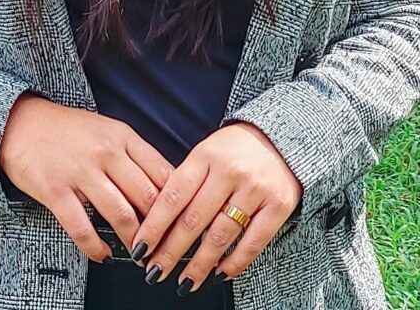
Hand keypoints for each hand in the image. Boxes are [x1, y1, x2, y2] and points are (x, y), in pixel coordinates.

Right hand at [0, 94, 173, 262]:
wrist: (21, 122)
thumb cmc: (68, 130)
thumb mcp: (107, 131)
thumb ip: (134, 156)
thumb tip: (166, 188)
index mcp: (123, 136)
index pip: (163, 172)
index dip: (178, 203)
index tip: (184, 223)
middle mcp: (105, 151)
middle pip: (147, 196)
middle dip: (161, 228)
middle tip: (167, 247)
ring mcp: (80, 171)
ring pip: (120, 214)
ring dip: (135, 241)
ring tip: (141, 255)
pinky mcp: (55, 190)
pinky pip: (82, 227)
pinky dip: (96, 247)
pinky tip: (103, 254)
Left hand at [129, 122, 301, 292]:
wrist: (279, 137)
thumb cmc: (234, 149)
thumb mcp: (205, 153)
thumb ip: (185, 182)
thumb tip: (158, 224)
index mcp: (205, 155)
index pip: (173, 196)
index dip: (154, 226)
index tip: (140, 249)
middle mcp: (229, 171)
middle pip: (194, 220)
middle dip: (171, 251)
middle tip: (156, 272)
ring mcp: (255, 188)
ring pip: (220, 235)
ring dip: (200, 264)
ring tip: (185, 281)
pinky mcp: (278, 205)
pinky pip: (252, 242)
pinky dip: (234, 262)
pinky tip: (219, 274)